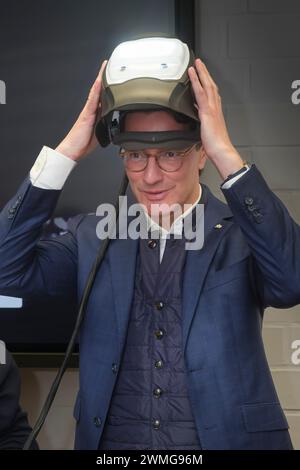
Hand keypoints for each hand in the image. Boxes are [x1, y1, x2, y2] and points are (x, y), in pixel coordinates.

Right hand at [55, 59, 107, 161]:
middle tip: (110, 65)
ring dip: (100, 79)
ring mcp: (88, 110)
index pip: (103, 97)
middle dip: (104, 77)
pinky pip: (92, 99)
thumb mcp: (100, 133)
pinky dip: (96, 90)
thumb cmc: (83, 143)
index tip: (112, 76)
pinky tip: (99, 82)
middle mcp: (91, 109)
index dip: (107, 86)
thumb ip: (106, 125)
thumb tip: (116, 122)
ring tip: (105, 67)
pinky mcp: (86, 114)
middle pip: (99, 90)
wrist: (72, 149)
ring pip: (96, 92)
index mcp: (95, 114)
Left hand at [188, 58, 243, 177]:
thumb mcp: (209, 132)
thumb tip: (199, 121)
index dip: (208, 83)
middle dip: (205, 73)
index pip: (213, 93)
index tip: (205, 76)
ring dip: (201, 73)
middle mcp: (215, 107)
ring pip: (207, 85)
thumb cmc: (216, 145)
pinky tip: (192, 75)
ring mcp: (212, 108)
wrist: (221, 150)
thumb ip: (204, 124)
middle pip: (211, 85)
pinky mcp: (206, 111)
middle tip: (200, 63)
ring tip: (196, 64)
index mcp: (216, 112)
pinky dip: (196, 82)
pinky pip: (200, 93)